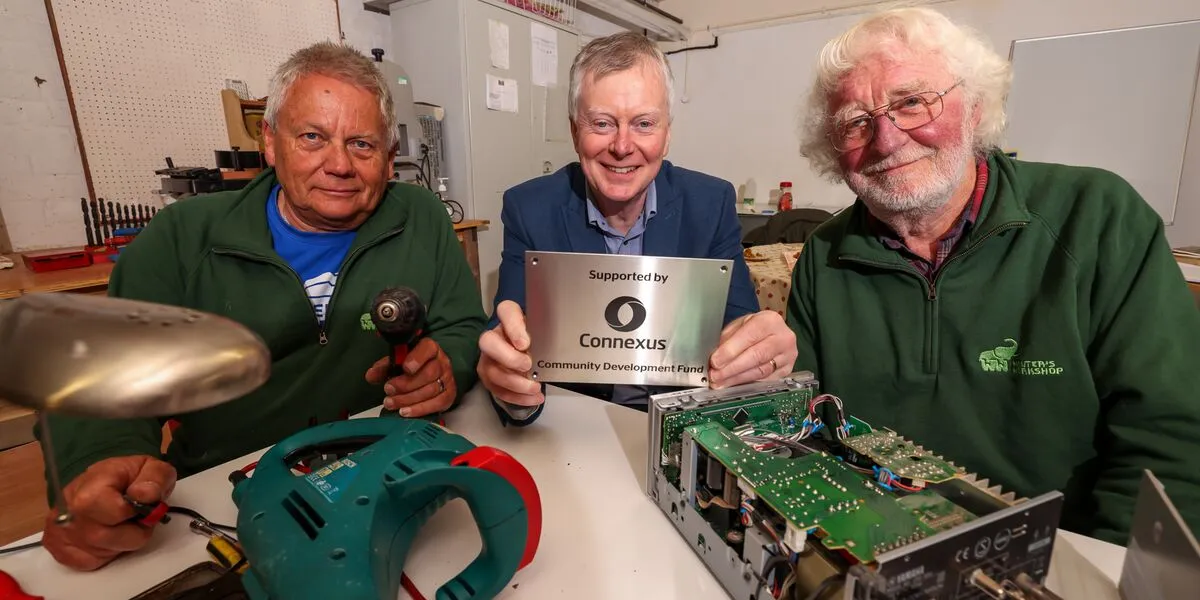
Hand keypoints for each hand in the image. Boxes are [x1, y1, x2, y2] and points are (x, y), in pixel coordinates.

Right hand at [41, 455, 176, 570]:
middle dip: (131, 532)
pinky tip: (104, 535)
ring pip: (101, 554)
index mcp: (90, 488)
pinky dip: (102, 553)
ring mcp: (59, 531)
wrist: (98, 481)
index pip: (116, 513)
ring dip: (118, 543)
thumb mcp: (149, 466)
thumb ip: (154, 478)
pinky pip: (89, 562)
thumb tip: (144, 495)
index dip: (134, 512)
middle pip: (109, 538)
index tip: (136, 505)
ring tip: (117, 524)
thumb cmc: (123, 476)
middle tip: (132, 517)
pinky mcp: (56, 547)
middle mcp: (68, 512)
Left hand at [366, 338, 455, 416]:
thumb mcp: (396, 363)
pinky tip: (405, 412)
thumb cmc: (413, 367)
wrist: (429, 375)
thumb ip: (384, 367)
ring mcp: (447, 379)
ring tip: (391, 403)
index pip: (428, 348)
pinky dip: (420, 409)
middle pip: (429, 373)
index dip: (417, 358)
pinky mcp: (448, 395)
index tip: (405, 368)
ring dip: (408, 399)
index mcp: (430, 348)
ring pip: (431, 390)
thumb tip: (371, 375)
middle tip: (388, 390)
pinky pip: (437, 404)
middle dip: (406, 384)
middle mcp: (442, 362)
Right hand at [477, 300, 543, 406]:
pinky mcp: (489, 376)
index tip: (525, 342)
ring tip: (534, 387)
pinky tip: (533, 398)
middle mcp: (494, 336)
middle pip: (488, 342)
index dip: (513, 327)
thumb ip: (546, 333)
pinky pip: (498, 389)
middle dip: (508, 358)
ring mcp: (488, 357)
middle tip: (527, 366)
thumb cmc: (537, 340)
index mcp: (509, 318)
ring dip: (515, 383)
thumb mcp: (544, 332)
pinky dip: (517, 397)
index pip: (506, 311)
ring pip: (492, 371)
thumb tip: (560, 343)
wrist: (530, 353)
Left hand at [707, 310, 796, 388]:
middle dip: (732, 368)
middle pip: (756, 356)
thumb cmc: (754, 329)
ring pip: (760, 371)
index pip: (749, 336)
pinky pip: (765, 381)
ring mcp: (787, 356)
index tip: (715, 361)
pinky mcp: (786, 371)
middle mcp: (783, 338)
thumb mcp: (740, 326)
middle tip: (715, 375)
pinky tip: (733, 385)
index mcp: (770, 321)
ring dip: (737, 379)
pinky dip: (746, 384)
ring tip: (720, 382)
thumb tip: (713, 357)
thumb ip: (728, 339)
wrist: (774, 334)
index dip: (730, 351)